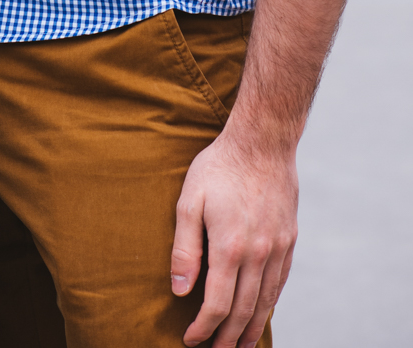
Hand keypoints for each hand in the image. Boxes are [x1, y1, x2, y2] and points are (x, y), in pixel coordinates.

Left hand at [172, 127, 296, 346]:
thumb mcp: (189, 200)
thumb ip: (184, 247)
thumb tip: (180, 289)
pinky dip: (269, 305)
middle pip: (244, 311)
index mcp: (230, 247)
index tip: (191, 340)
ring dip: (251, 329)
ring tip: (239, 347)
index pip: (217, 304)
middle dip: (227, 338)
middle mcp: (258, 254)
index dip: (204, 328)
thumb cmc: (219, 168)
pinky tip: (260, 313)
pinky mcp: (289, 242)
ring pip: (265, 302)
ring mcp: (277, 250)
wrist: (262, 142)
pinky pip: (280, 284)